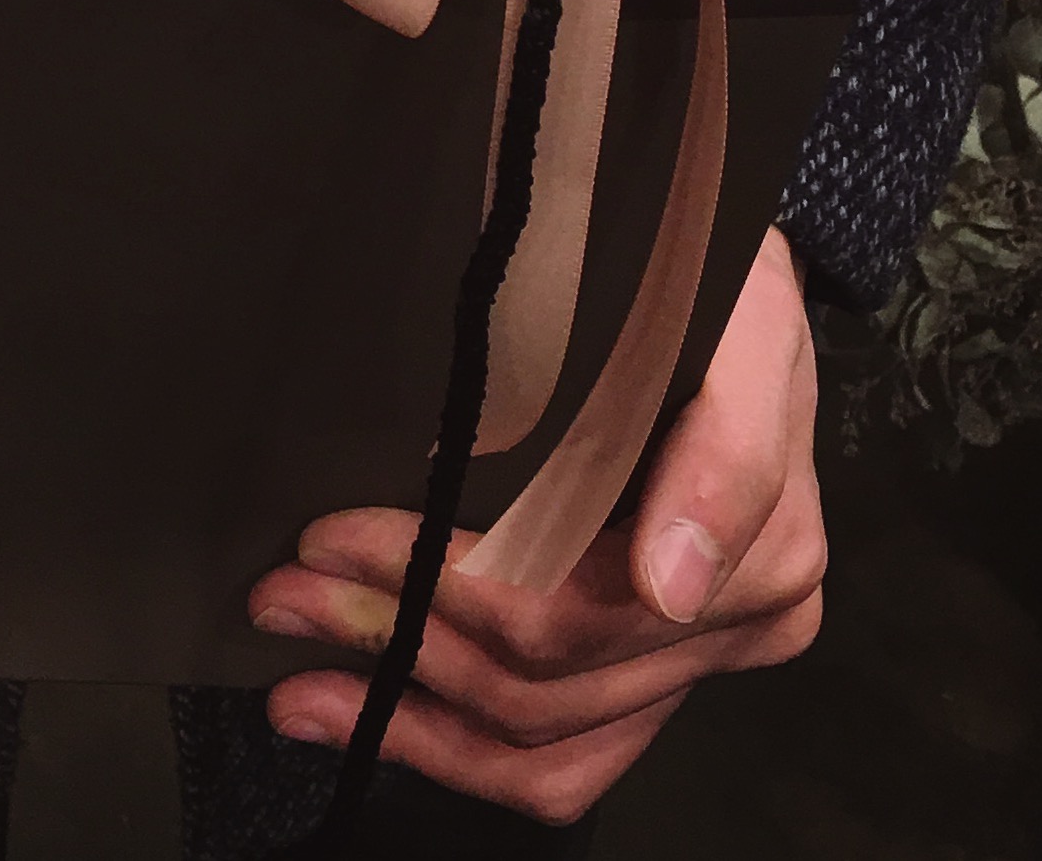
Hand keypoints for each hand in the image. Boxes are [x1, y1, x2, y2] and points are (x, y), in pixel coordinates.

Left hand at [247, 228, 823, 824]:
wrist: (726, 286)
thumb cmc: (712, 281)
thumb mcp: (738, 326)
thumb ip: (725, 450)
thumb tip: (666, 589)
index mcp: (759, 556)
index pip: (575, 611)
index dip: (441, 585)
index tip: (332, 538)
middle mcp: (727, 631)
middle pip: (543, 681)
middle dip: (399, 637)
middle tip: (283, 589)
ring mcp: (683, 665)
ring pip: (538, 741)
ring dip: (410, 713)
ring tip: (296, 683)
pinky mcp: (645, 680)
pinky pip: (556, 761)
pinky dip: (454, 750)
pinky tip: (361, 717)